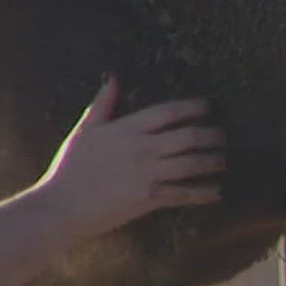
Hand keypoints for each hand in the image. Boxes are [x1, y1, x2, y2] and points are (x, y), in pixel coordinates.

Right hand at [31, 78, 224, 236]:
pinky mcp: (150, 199)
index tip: (207, 107)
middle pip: (189, 136)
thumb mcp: (85, 131)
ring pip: (192, 163)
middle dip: (211, 135)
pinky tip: (217, 191)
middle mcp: (143, 148)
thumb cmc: (70, 168)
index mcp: (127, 129)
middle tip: (223, 136)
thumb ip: (103, 104)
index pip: (168, 112)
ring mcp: (148, 174)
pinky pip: (185, 193)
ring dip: (213, 161)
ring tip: (223, 161)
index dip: (192, 107)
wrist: (61, 206)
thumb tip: (114, 78)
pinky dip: (204, 192)